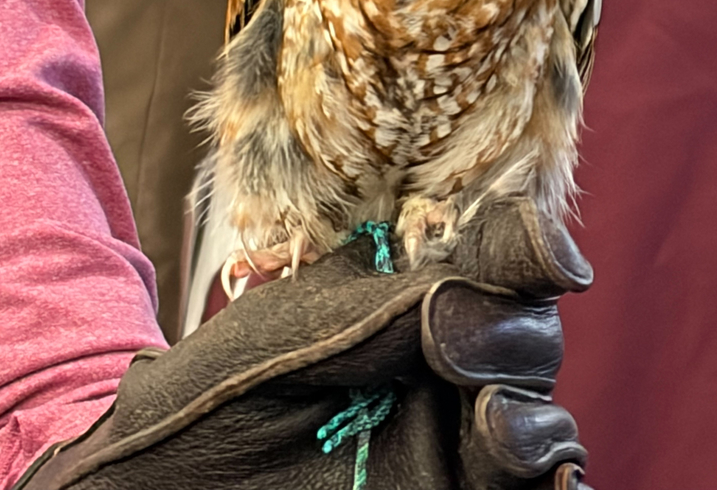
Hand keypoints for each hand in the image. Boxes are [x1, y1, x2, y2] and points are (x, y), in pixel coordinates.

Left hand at [18, 198, 593, 489]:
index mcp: (415, 299)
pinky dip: (551, 484)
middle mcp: (446, 361)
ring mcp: (449, 438)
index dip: (531, 250)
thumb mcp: (307, 326)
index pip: (496, 260)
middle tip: (444, 339)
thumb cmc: (220, 387)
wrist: (164, 480)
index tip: (553, 261)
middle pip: (528, 337)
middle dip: (508, 333)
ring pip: (539, 420)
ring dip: (532, 418)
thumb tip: (484, 299)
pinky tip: (552, 478)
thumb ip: (400, 307)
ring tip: (493, 419)